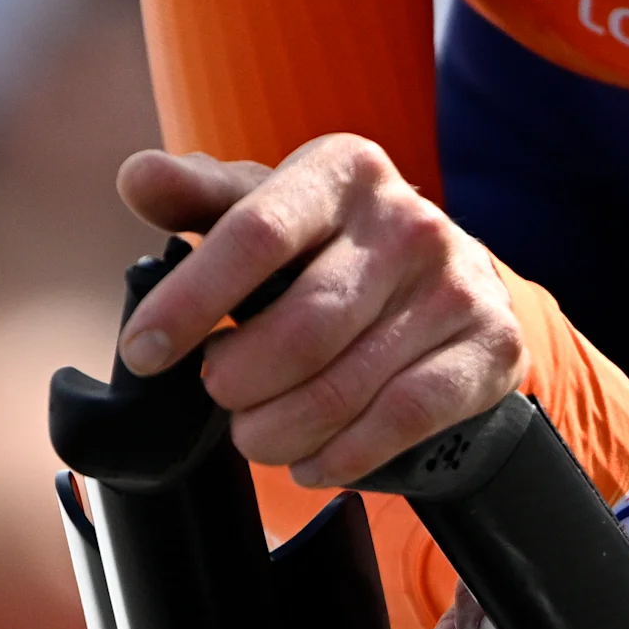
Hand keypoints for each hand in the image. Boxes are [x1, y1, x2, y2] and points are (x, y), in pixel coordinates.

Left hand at [114, 136, 524, 487]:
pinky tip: (316, 458)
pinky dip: (343, 454)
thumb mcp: (267, 211)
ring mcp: (456, 284)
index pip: (255, 234)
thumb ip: (198, 198)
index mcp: (344, 170)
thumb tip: (137, 175)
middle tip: (220, 394)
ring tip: (258, 434)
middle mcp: (409, 219)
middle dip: (238, 381)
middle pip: (300, 327)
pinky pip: (400, 419)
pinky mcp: (491, 345)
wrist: (449, 287)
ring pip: (345, 386)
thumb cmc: (331, 251)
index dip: (190, 302)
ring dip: (281, 430)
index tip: (144, 353)